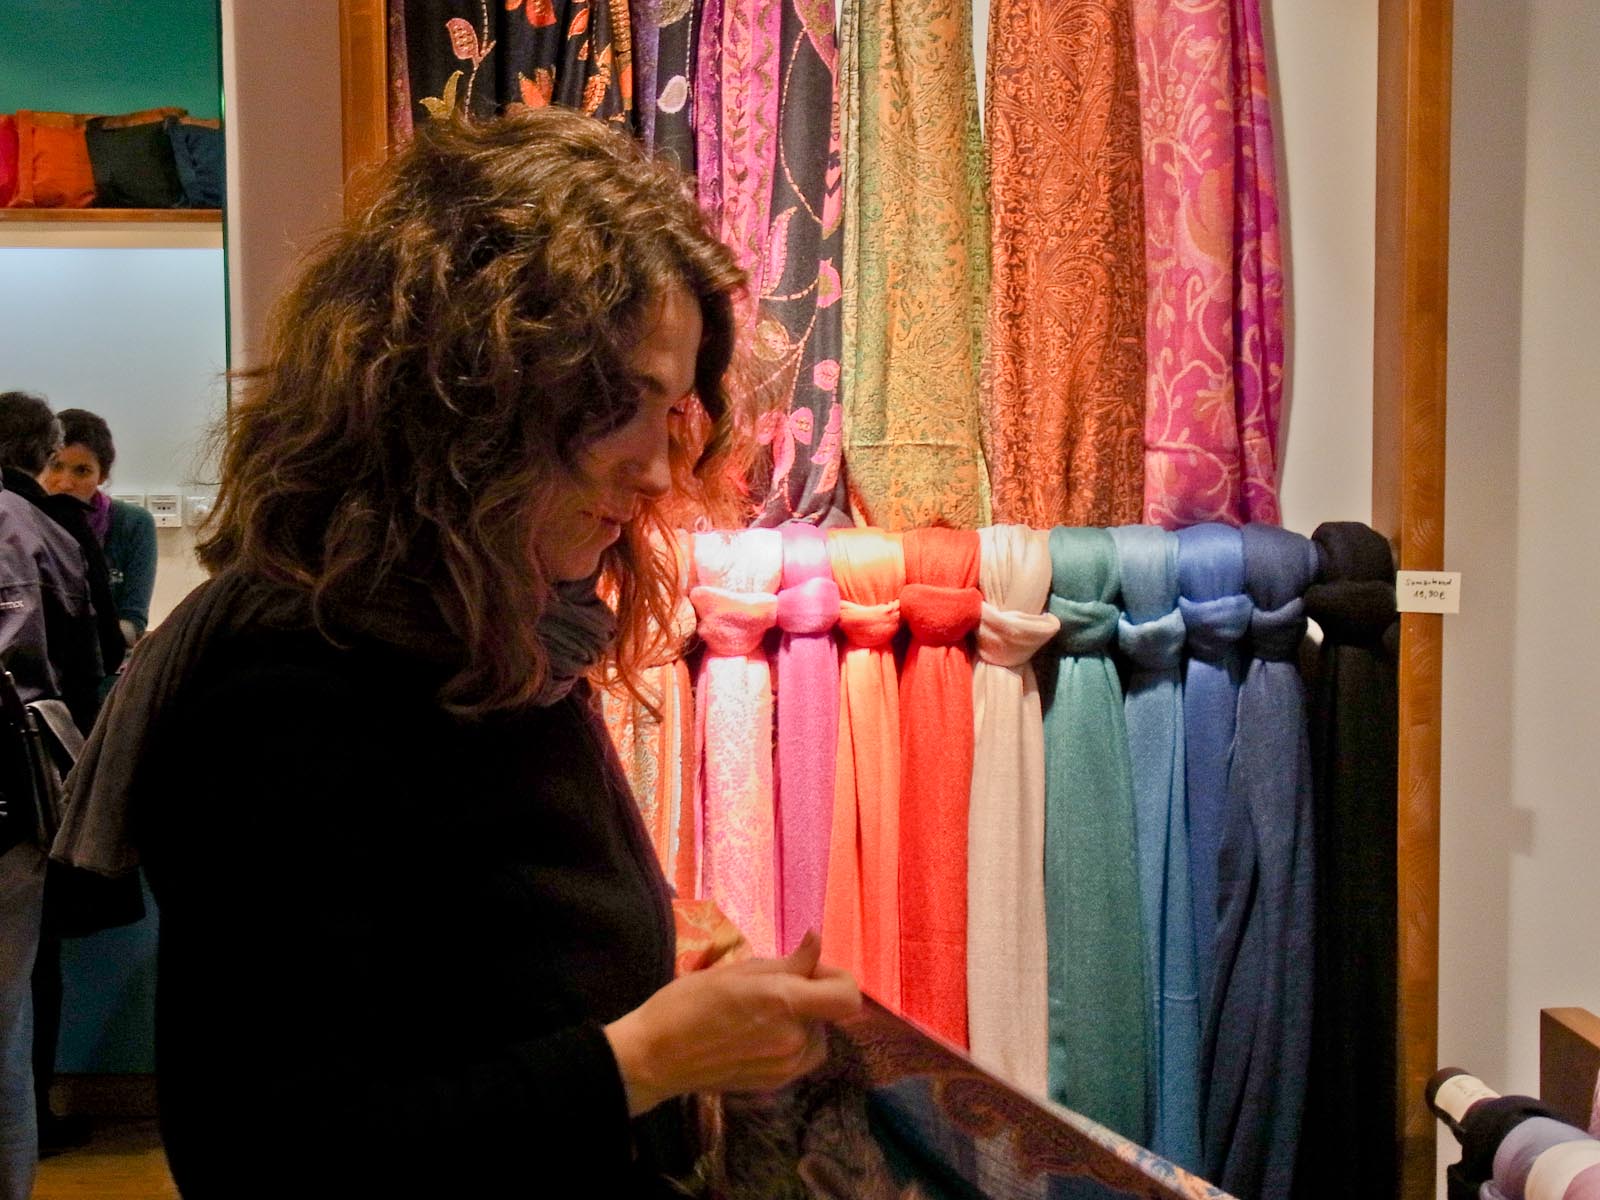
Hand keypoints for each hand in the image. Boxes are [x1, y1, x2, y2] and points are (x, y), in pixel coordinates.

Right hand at [604, 931, 861, 1115]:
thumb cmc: (688, 1003)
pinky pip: (801, 1055)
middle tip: (770, 985)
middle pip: (828, 1011)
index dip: (835, 977)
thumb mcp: (737, 971)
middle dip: (809, 994)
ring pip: (816, 1033)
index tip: (808, 968)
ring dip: (800, 1019)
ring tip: (759, 1011)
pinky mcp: (776, 1084)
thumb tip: (817, 939)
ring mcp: (787, 1068)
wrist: (655, 1056)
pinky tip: (756, 1032)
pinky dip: (790, 1040)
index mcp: (785, 1004)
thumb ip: (788, 962)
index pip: (848, 997)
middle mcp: (794, 1040)